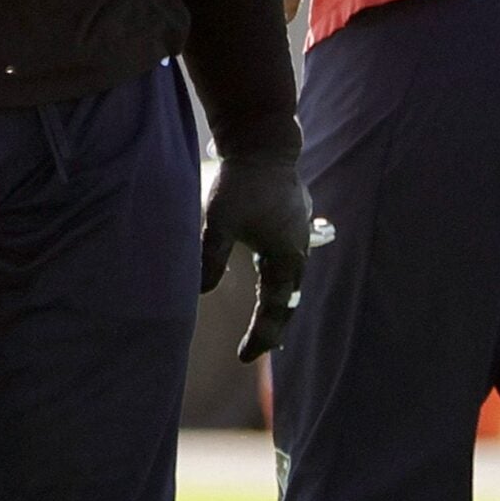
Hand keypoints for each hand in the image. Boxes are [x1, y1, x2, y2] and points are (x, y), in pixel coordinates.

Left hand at [200, 155, 316, 362]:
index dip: (260, 337)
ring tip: (268, 316)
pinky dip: (280, 272)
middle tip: (258, 346)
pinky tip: (272, 271)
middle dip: (274, 324)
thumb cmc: (242, 183)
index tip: (245, 357)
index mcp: (286, 258)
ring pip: (291, 276)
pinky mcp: (296, 218)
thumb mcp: (219, 222)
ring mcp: (301, 233)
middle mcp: (299, 250)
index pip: (275, 311)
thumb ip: (209, 258)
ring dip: (279, 298)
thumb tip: (198, 292)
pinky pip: (290, 255)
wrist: (264, 142)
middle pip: (288, 298)